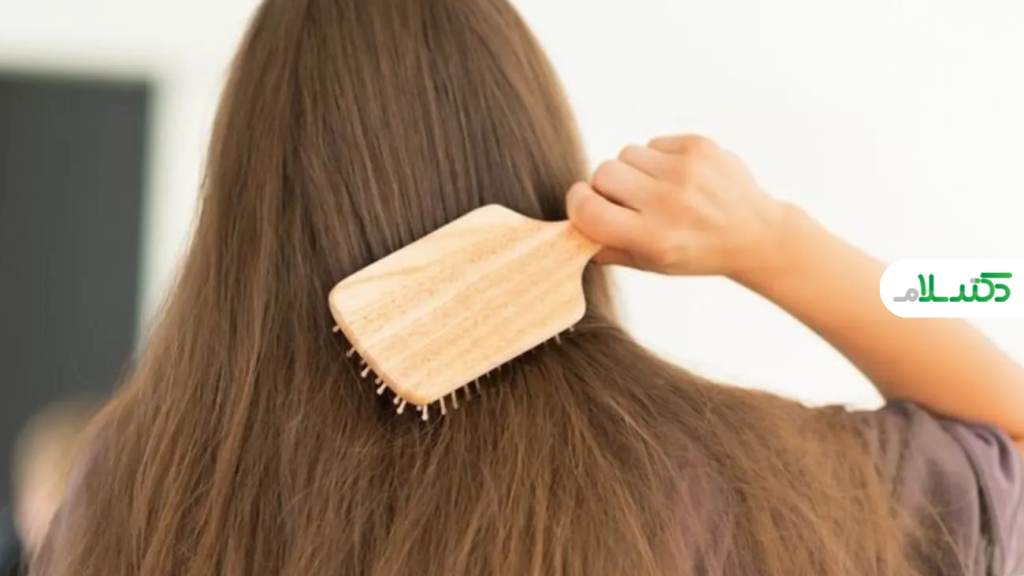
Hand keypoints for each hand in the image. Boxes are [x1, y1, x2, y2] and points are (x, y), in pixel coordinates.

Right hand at [566, 135, 790, 278]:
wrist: (755, 233)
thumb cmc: (698, 251)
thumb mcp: (652, 264)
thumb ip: (608, 248)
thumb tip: (574, 226)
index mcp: (652, 237)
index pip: (588, 209)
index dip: (579, 205)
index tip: (587, 206)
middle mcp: (668, 202)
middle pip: (603, 173)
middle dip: (606, 186)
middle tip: (625, 200)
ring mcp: (685, 171)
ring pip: (626, 154)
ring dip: (632, 170)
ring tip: (655, 189)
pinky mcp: (698, 147)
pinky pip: (653, 144)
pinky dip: (657, 159)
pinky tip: (676, 178)